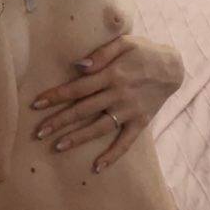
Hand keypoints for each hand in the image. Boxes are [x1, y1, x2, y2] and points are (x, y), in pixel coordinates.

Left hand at [29, 35, 183, 171]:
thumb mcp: (124, 42)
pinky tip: (97, 167)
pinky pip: (125, 142)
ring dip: (78, 138)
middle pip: (83, 110)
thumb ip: (101, 53)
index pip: (78, 88)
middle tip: (38, 132)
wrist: (173, 67)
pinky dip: (112, 155)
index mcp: (112, 75)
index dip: (56, 96)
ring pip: (99, 127)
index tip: (37, 104)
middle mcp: (118, 95)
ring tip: (57, 147)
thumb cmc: (143, 51)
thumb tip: (78, 66)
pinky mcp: (141, 122)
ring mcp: (130, 111)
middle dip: (59, 121)